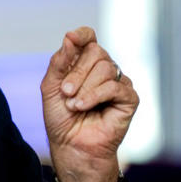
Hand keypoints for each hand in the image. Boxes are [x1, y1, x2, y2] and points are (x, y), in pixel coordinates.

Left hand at [41, 27, 138, 181]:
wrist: (70, 146)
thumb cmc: (60, 117)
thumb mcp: (51, 87)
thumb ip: (59, 62)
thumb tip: (70, 37)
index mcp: (83, 63)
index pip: (88, 37)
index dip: (82, 35)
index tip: (72, 38)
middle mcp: (103, 69)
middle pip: (96, 51)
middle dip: (77, 71)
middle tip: (65, 91)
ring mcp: (118, 82)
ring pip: (106, 68)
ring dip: (84, 87)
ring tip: (73, 104)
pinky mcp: (129, 98)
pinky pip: (115, 87)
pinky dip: (95, 96)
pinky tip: (82, 107)